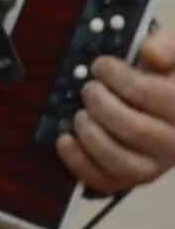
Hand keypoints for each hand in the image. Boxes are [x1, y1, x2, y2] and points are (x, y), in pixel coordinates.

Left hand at [58, 27, 174, 195]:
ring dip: (90, 133)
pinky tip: (65, 138)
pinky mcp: (129, 179)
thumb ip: (166, 47)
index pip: (157, 97)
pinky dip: (78, 161)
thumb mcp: (172, 56)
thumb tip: (150, 52)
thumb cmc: (164, 79)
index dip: (123, 79)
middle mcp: (174, 143)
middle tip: (88, 88)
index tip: (102, 65)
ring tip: (79, 113)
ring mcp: (153, 166)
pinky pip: (103, 181)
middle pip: (136, 130)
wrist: (163, 107)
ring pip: (120, 161)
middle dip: (102, 105)